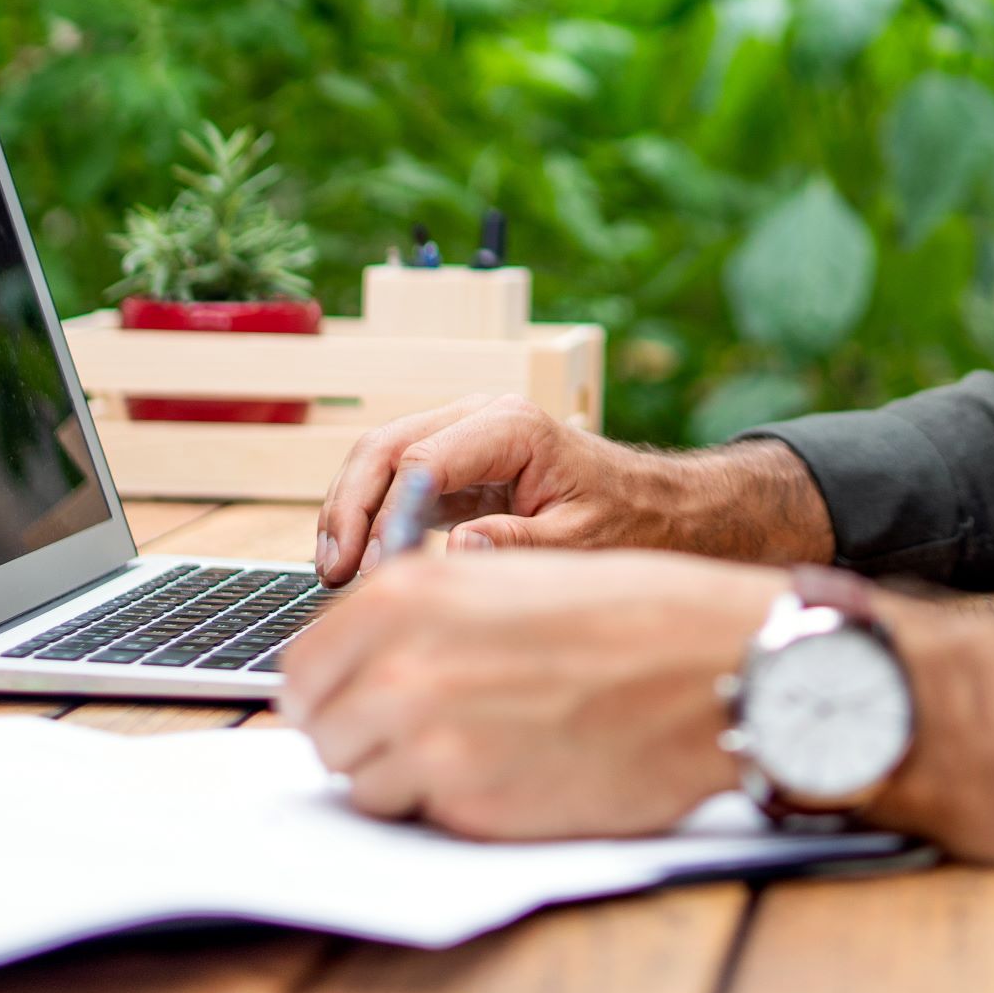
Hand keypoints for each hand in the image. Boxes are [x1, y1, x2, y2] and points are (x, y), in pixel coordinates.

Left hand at [282, 549, 993, 869]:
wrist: (718, 667)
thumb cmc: (631, 618)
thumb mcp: (511, 583)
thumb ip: (421, 615)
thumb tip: (355, 667)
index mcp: (408, 594)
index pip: (304, 664)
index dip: (332, 687)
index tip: (357, 697)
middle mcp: (401, 664)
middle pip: (323, 727)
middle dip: (364, 732)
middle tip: (430, 727)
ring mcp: (430, 740)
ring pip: (361, 780)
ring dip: (403, 773)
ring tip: (481, 745)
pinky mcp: (469, 805)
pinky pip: (415, 817)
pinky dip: (448, 806)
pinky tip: (508, 772)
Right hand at [311, 394, 830, 583]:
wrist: (660, 508)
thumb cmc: (630, 523)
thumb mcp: (583, 544)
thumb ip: (521, 547)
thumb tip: (456, 551)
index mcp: (512, 428)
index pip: (420, 460)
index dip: (382, 515)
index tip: (366, 572)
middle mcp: (481, 417)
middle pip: (385, 447)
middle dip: (349, 507)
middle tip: (333, 575)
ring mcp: (465, 435)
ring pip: (380, 458)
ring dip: (349, 509)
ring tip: (333, 574)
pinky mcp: (458, 461)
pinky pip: (396, 478)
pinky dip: (369, 513)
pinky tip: (357, 562)